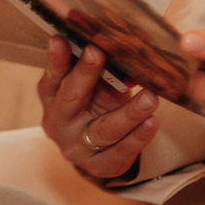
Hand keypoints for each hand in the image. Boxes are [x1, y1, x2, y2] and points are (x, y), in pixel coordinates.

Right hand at [40, 36, 159, 181]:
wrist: (99, 148)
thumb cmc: (96, 104)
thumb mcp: (95, 85)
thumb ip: (104, 68)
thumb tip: (131, 40)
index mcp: (52, 95)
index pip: (54, 75)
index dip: (57, 59)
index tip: (62, 39)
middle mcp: (59, 121)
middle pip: (71, 97)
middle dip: (85, 74)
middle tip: (98, 53)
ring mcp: (76, 146)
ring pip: (103, 129)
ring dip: (129, 112)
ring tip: (150, 98)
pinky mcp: (97, 165)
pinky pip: (120, 152)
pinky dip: (138, 137)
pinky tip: (152, 122)